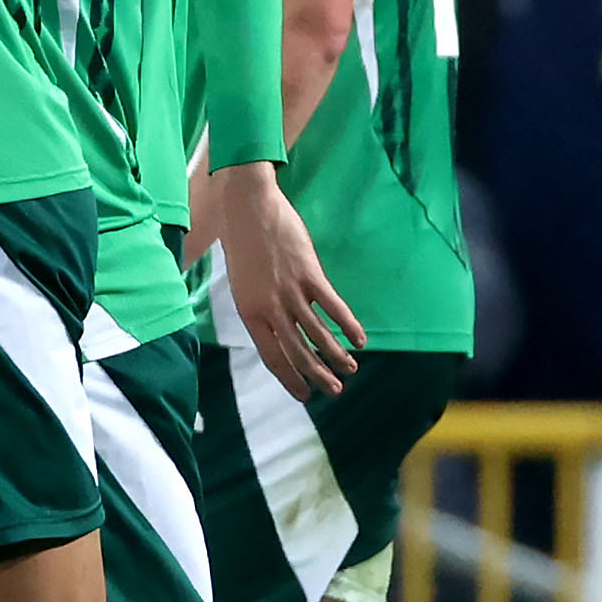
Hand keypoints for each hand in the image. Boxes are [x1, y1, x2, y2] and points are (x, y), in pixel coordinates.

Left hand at [203, 160, 362, 398]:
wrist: (248, 207)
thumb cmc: (242, 244)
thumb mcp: (241, 284)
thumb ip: (258, 309)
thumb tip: (276, 334)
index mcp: (248, 312)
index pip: (271, 356)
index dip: (290, 378)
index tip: (305, 394)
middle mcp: (268, 307)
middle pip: (297, 351)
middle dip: (317, 375)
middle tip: (334, 391)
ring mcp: (290, 291)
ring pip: (318, 334)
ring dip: (336, 355)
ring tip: (350, 369)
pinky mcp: (309, 274)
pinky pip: (333, 307)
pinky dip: (349, 325)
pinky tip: (360, 339)